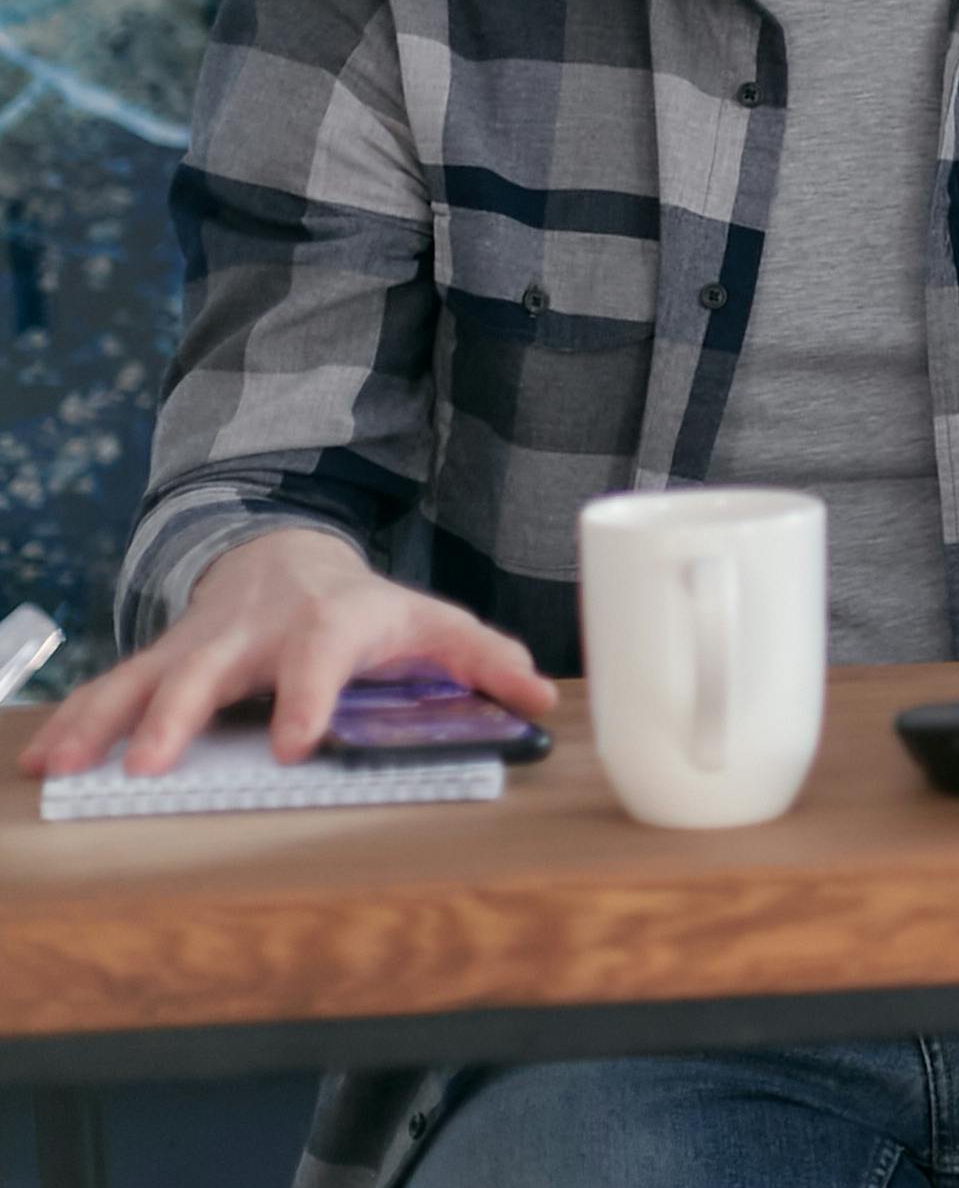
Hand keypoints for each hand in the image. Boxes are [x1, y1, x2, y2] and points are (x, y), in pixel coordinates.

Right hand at [15, 526, 556, 778]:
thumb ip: (484, 661)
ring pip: (146, 677)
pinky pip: (115, 688)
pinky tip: (47, 761)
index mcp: (329, 623)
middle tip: (151, 762)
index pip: (320, 656)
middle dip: (180, 714)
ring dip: (107, 720)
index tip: (293, 743)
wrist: (288, 557)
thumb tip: (544, 700)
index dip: (307, 697)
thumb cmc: (367, 607)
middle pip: (211, 667)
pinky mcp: (163, 658)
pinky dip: (78, 721)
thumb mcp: (431, 625)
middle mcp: (256, 631)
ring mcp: (202, 644)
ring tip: (71, 765)